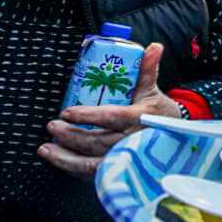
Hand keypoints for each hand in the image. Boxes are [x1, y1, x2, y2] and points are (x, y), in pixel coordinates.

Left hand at [40, 43, 177, 178]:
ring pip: (92, 164)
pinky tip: (59, 161)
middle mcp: (132, 142)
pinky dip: (73, 168)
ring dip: (65, 158)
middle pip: (97, 142)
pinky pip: (93, 174)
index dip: (88, 116)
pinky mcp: (118, 172)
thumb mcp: (153, 91)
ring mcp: (125, 161)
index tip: (67, 112)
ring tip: (46, 149)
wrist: (175, 141)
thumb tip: (154, 46)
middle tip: (52, 126)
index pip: (112, 117)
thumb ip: (148, 70)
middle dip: (71, 136)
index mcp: (140, 118)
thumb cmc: (160, 114)